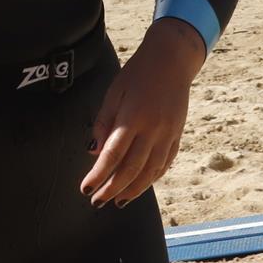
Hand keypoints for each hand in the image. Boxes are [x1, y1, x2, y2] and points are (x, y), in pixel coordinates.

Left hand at [80, 19, 204, 207]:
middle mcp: (152, 130)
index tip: (85, 189)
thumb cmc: (138, 74)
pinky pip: (165, 163)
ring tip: (118, 201)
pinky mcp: (177, 135)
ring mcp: (167, 134)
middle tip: (97, 201)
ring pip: (150, 171)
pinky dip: (153, 178)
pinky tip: (141, 185)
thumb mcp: (114, 92)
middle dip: (112, 189)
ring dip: (133, 190)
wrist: (172, 60)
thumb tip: (94, 151)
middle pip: (130, 169)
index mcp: (132, 118)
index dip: (97, 175)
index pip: (111, 155)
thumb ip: (103, 122)